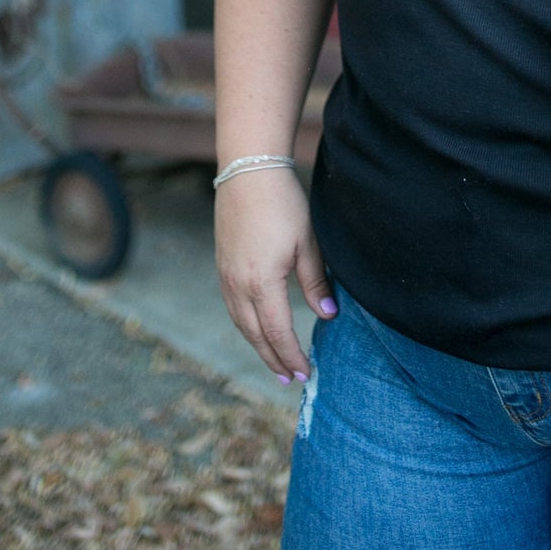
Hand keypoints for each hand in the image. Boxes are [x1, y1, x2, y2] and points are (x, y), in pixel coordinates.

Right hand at [214, 166, 336, 382]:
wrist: (248, 171)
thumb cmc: (282, 203)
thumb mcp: (307, 242)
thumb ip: (316, 281)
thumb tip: (327, 314)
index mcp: (261, 282)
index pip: (277, 332)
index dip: (291, 355)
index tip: (306, 373)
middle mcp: (237, 285)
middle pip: (255, 335)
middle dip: (274, 360)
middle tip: (292, 379)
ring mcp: (226, 276)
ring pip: (242, 324)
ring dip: (259, 346)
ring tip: (276, 362)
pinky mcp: (222, 266)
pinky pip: (234, 308)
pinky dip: (247, 326)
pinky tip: (258, 329)